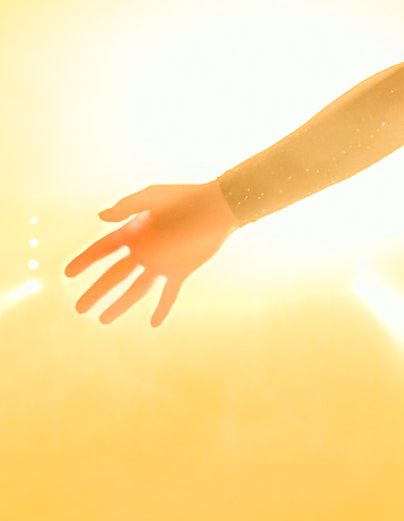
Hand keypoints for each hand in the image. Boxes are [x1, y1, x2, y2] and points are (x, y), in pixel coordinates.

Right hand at [64, 182, 237, 326]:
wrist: (218, 207)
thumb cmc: (185, 197)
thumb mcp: (152, 197)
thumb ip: (127, 206)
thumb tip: (101, 216)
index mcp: (134, 232)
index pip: (104, 249)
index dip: (86, 260)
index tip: (69, 272)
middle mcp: (143, 250)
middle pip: (114, 275)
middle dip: (97, 291)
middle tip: (80, 307)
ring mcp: (161, 263)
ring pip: (136, 288)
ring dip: (120, 304)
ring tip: (103, 320)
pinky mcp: (180, 271)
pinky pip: (169, 293)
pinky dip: (163, 307)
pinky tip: (154, 323)